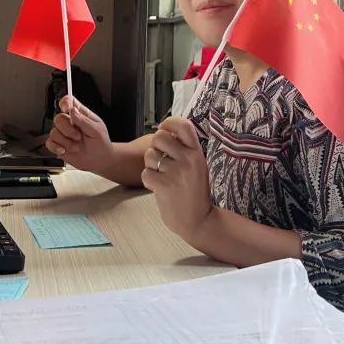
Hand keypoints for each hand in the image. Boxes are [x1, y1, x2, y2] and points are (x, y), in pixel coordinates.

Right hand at [45, 96, 112, 173]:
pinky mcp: (58, 144)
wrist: (99, 160)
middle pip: (58, 118)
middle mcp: (69, 122)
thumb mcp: (97, 130)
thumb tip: (73, 111)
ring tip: (76, 146)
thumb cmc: (100, 143)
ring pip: (54, 132)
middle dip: (68, 130)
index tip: (66, 110)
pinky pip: (49, 143)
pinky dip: (56, 147)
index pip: (68, 101)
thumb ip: (84, 120)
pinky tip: (65, 150)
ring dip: (66, 142)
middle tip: (78, 136)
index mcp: (80, 114)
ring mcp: (63, 133)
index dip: (64, 103)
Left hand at [141, 117, 213, 242]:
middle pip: (160, 137)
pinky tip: (159, 187)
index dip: (169, 123)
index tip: (163, 128)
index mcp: (197, 152)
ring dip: (150, 165)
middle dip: (155, 147)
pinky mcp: (164, 185)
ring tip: (161, 176)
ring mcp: (176, 172)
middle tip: (161, 160)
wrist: (198, 220)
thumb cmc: (194, 193)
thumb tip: (165, 130)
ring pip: (150, 155)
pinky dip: (148, 181)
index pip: (183, 125)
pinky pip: (145, 173)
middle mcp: (188, 159)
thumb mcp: (197, 166)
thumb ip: (184, 149)